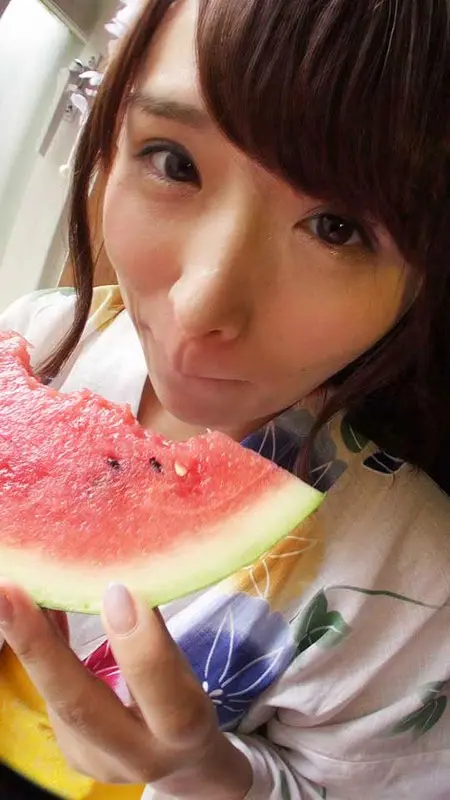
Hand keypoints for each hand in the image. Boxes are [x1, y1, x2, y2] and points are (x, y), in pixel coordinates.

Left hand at [0, 582, 251, 798]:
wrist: (179, 763)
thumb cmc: (188, 700)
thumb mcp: (190, 672)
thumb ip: (158, 638)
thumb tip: (123, 580)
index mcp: (184, 732)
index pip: (165, 698)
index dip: (142, 648)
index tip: (117, 589)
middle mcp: (137, 755)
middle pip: (80, 706)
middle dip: (40, 648)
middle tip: (9, 593)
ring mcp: (96, 760)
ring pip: (56, 698)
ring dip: (29, 641)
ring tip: (8, 592)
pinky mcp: (73, 753)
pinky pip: (50, 695)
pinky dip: (40, 647)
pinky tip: (28, 607)